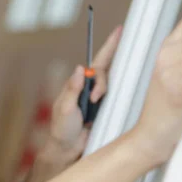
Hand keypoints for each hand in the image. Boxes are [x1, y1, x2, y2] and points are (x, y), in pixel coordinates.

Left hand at [45, 24, 122, 162]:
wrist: (68, 150)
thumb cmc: (62, 129)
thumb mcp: (64, 108)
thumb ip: (72, 89)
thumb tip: (79, 69)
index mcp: (78, 84)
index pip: (96, 63)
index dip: (109, 47)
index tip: (119, 31)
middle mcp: (90, 89)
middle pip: (106, 72)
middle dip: (103, 81)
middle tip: (94, 98)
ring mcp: (100, 99)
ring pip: (112, 86)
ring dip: (103, 94)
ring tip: (91, 107)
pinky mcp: (107, 110)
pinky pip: (116, 100)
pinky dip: (113, 101)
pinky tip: (101, 108)